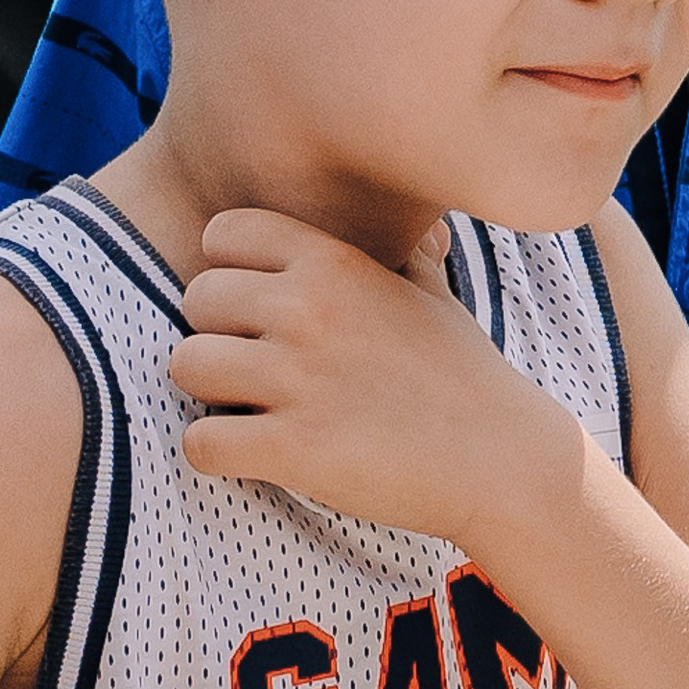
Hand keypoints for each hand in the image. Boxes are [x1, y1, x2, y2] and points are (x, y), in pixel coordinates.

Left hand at [170, 208, 576, 544]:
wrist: (504, 462)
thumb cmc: (465, 378)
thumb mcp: (435, 296)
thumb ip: (407, 254)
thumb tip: (426, 226)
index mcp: (334, 262)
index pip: (222, 234)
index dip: (229, 273)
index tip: (256, 312)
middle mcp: (308, 309)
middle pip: (194, 299)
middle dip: (217, 336)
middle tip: (257, 372)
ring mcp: (298, 378)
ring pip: (184, 365)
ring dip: (208, 395)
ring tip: (251, 412)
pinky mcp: (292, 448)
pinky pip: (198, 442)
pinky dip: (215, 454)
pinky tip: (252, 456)